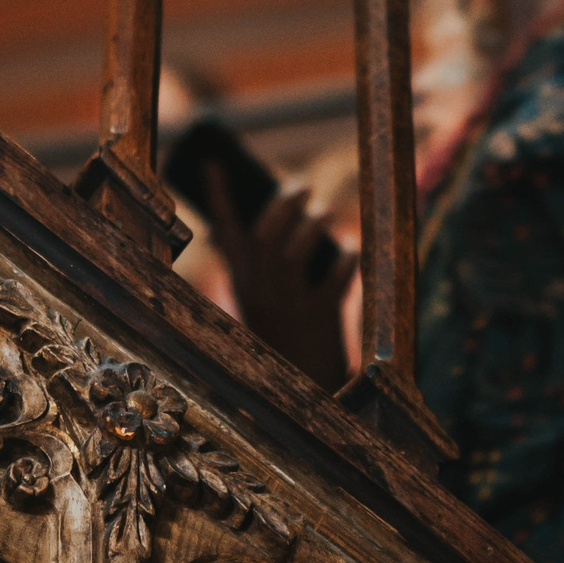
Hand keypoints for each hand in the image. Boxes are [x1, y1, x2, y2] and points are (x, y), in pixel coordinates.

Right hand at [207, 163, 359, 392]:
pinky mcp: (322, 318)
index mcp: (242, 290)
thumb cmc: (282, 346)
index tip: (213, 162)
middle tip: (300, 185)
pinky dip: (345, 257)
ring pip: (296, 250)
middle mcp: (261, 296)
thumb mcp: (255, 310)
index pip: (224, 234)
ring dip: (313, 224)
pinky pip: (335, 276)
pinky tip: (349, 251)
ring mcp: (290, 308)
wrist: (300, 400)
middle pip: (265, 235)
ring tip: (323, 213)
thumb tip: (232, 233)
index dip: (219, 196)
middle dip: (282, 202)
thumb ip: (248, 273)